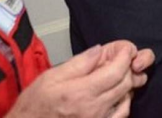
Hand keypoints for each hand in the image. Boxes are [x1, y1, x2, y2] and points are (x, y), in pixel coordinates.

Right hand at [6, 41, 154, 117]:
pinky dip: (124, 102)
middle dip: (127, 68)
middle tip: (120, 60)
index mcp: (81, 92)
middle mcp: (93, 108)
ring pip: (126, 98)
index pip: (116, 71)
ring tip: (116, 77)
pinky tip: (115, 96)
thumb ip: (78, 63)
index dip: (125, 57)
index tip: (125, 50)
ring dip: (126, 84)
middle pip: (125, 83)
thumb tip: (98, 50)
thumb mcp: (50, 77)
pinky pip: (122, 114)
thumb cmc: (35, 105)